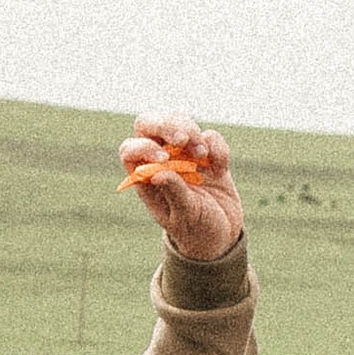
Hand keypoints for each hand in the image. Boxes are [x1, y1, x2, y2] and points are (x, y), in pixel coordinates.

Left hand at [119, 112, 244, 261]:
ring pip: (179, 119)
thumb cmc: (195, 230)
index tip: (163, 157)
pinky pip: (210, 135)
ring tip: (203, 156)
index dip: (142, 147)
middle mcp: (159, 159)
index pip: (130, 150)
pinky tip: (220, 169)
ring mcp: (183, 152)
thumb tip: (159, 173)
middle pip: (149, 123)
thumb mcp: (184, 217)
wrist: (222, 235)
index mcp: (144, 176)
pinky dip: (217, 147)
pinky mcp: (207, 152)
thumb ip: (174, 193)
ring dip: (193, 131)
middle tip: (183, 138)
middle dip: (166, 124)